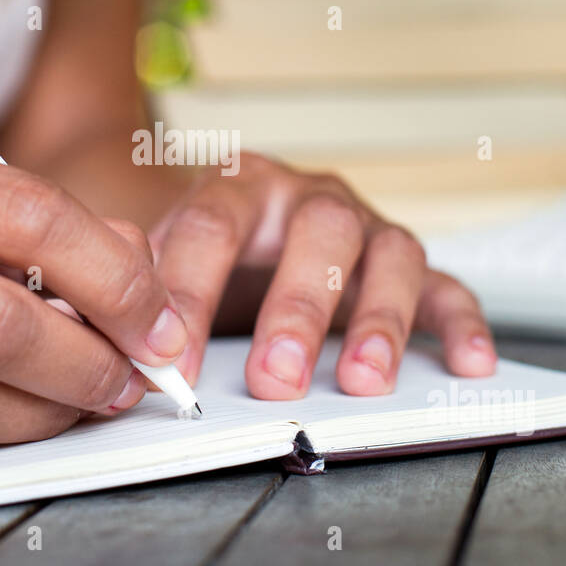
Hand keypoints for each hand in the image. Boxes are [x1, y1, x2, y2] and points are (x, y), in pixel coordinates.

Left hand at [148, 153, 496, 398]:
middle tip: (275, 380)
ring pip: (391, 254)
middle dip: (297, 310)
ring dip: (380, 319)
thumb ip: (138, 278)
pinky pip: (448, 285)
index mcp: (239, 185)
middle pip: (317, 235)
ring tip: (362, 379)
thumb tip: (97, 323)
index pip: (211, 227)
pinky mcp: (406, 261)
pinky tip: (468, 363)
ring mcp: (367, 225)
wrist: (246, 221)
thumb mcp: (163, 253)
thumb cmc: (208, 250)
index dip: (190, 294)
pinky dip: (463, 322)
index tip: (173, 364)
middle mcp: (309, 197)